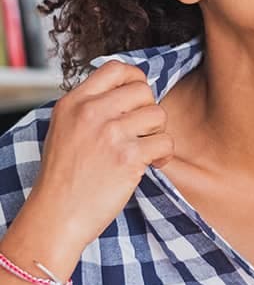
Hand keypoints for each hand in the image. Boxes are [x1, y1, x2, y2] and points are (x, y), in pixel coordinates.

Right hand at [28, 61, 173, 255]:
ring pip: (158, 114)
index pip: (116, 68)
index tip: (137, 101)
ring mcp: (110, 133)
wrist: (56, 216)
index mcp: (74, 102)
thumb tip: (129, 92)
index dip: (135, 80)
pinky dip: (165, 155)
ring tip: (146, 150)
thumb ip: (90, 108)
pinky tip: (152, 164)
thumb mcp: (65, 129)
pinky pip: (166, 142)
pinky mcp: (128, 156)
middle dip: (149, 111)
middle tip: (142, 133)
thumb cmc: (64, 177)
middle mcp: (91, 112)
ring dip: (158, 133)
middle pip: (143, 90)